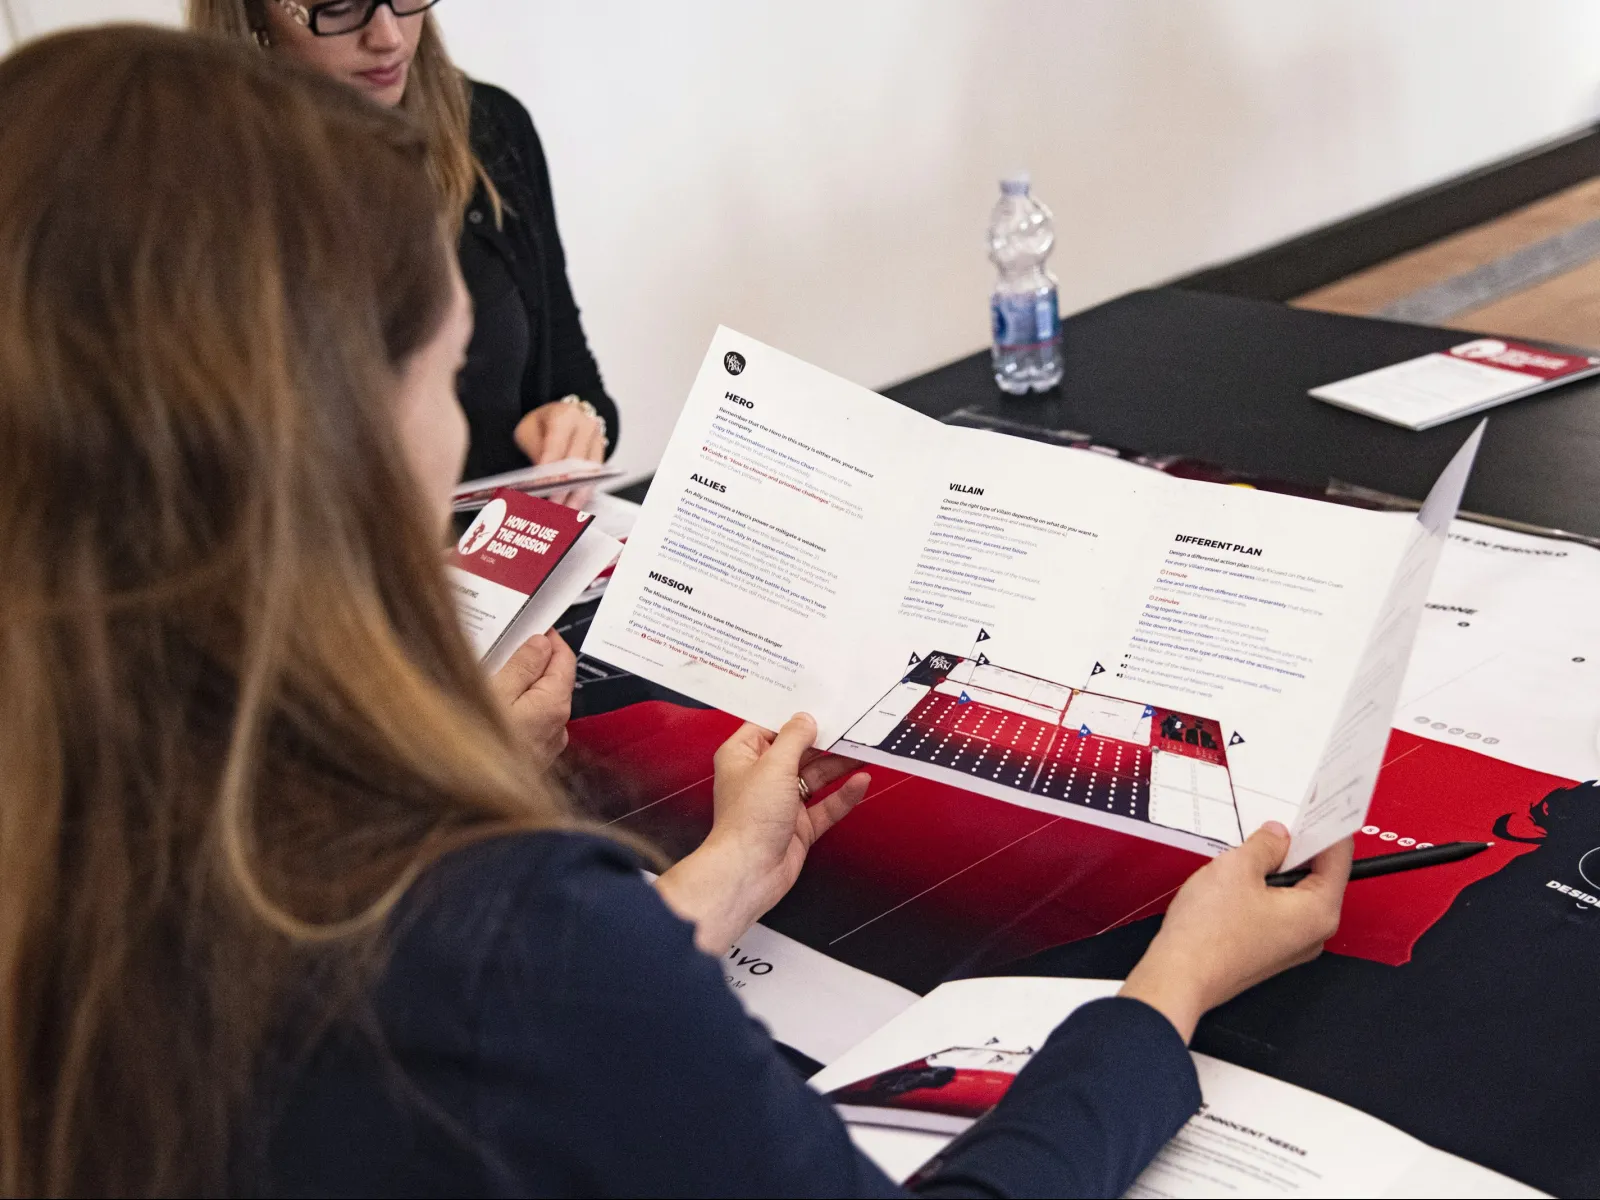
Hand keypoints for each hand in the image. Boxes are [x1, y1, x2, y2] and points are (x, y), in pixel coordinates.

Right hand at [485, 630, 576, 771]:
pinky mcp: (530, 759)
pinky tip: (491, 708)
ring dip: (523, 686)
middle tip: (507, 645)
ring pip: (540, 703)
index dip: (549, 638)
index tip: (532, 625)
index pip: (564, 659)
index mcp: (554, 705)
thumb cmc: (476, 751)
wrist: (466, 806)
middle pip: (553, 680)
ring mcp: (545, 746)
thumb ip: (522, 665)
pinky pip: (529, 724)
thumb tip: (540, 643)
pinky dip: (516, 709)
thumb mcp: (495, 693)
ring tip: (494, 675)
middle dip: (534, 660)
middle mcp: (557, 727)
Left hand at [513, 400, 605, 507]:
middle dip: (564, 488)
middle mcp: (586, 426)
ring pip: (590, 473)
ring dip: (577, 495)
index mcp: (565, 416)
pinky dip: (583, 493)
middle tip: (552, 507)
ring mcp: (597, 440)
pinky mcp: (601, 455)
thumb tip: (540, 482)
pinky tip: (573, 506)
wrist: (560, 416)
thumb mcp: (529, 432)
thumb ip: (535, 453)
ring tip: (564, 513)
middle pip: (577, 462)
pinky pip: (594, 478)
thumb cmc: (542, 424)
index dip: (550, 470)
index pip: (557, 446)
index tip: (541, 488)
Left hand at [655, 713, 869, 953]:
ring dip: (839, 765)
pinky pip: (826, 805)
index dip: (795, 716)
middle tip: (852, 725)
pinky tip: (861, 782)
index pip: (770, 727)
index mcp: (742, 756)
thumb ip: (794, 738)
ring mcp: (782, 803)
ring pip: (816, 777)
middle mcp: (761, 777)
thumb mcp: (774, 765)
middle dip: (825, 740)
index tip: (821, 704)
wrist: (749, 871)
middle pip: (798, 751)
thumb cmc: (749, 818)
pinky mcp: (799, 826)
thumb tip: (807, 719)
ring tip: (864, 749)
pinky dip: (843, 795)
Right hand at [1120, 823, 1351, 1041]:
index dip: (1324, 827)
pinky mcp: (1269, 950)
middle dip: (1295, 849)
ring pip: (1294, 893)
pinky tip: (1236, 883)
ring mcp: (1291, 945)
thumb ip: (1266, 844)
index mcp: (1319, 911)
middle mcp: (1314, 933)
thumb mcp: (1238, 868)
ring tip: (1245, 856)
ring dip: (1274, 870)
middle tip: (1272, 826)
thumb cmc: (1209, 932)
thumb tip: (1278, 835)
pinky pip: (1277, 911)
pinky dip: (1262, 891)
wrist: (1179, 976)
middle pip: (1318, 876)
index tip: (1314, 806)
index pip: (1338, 857)